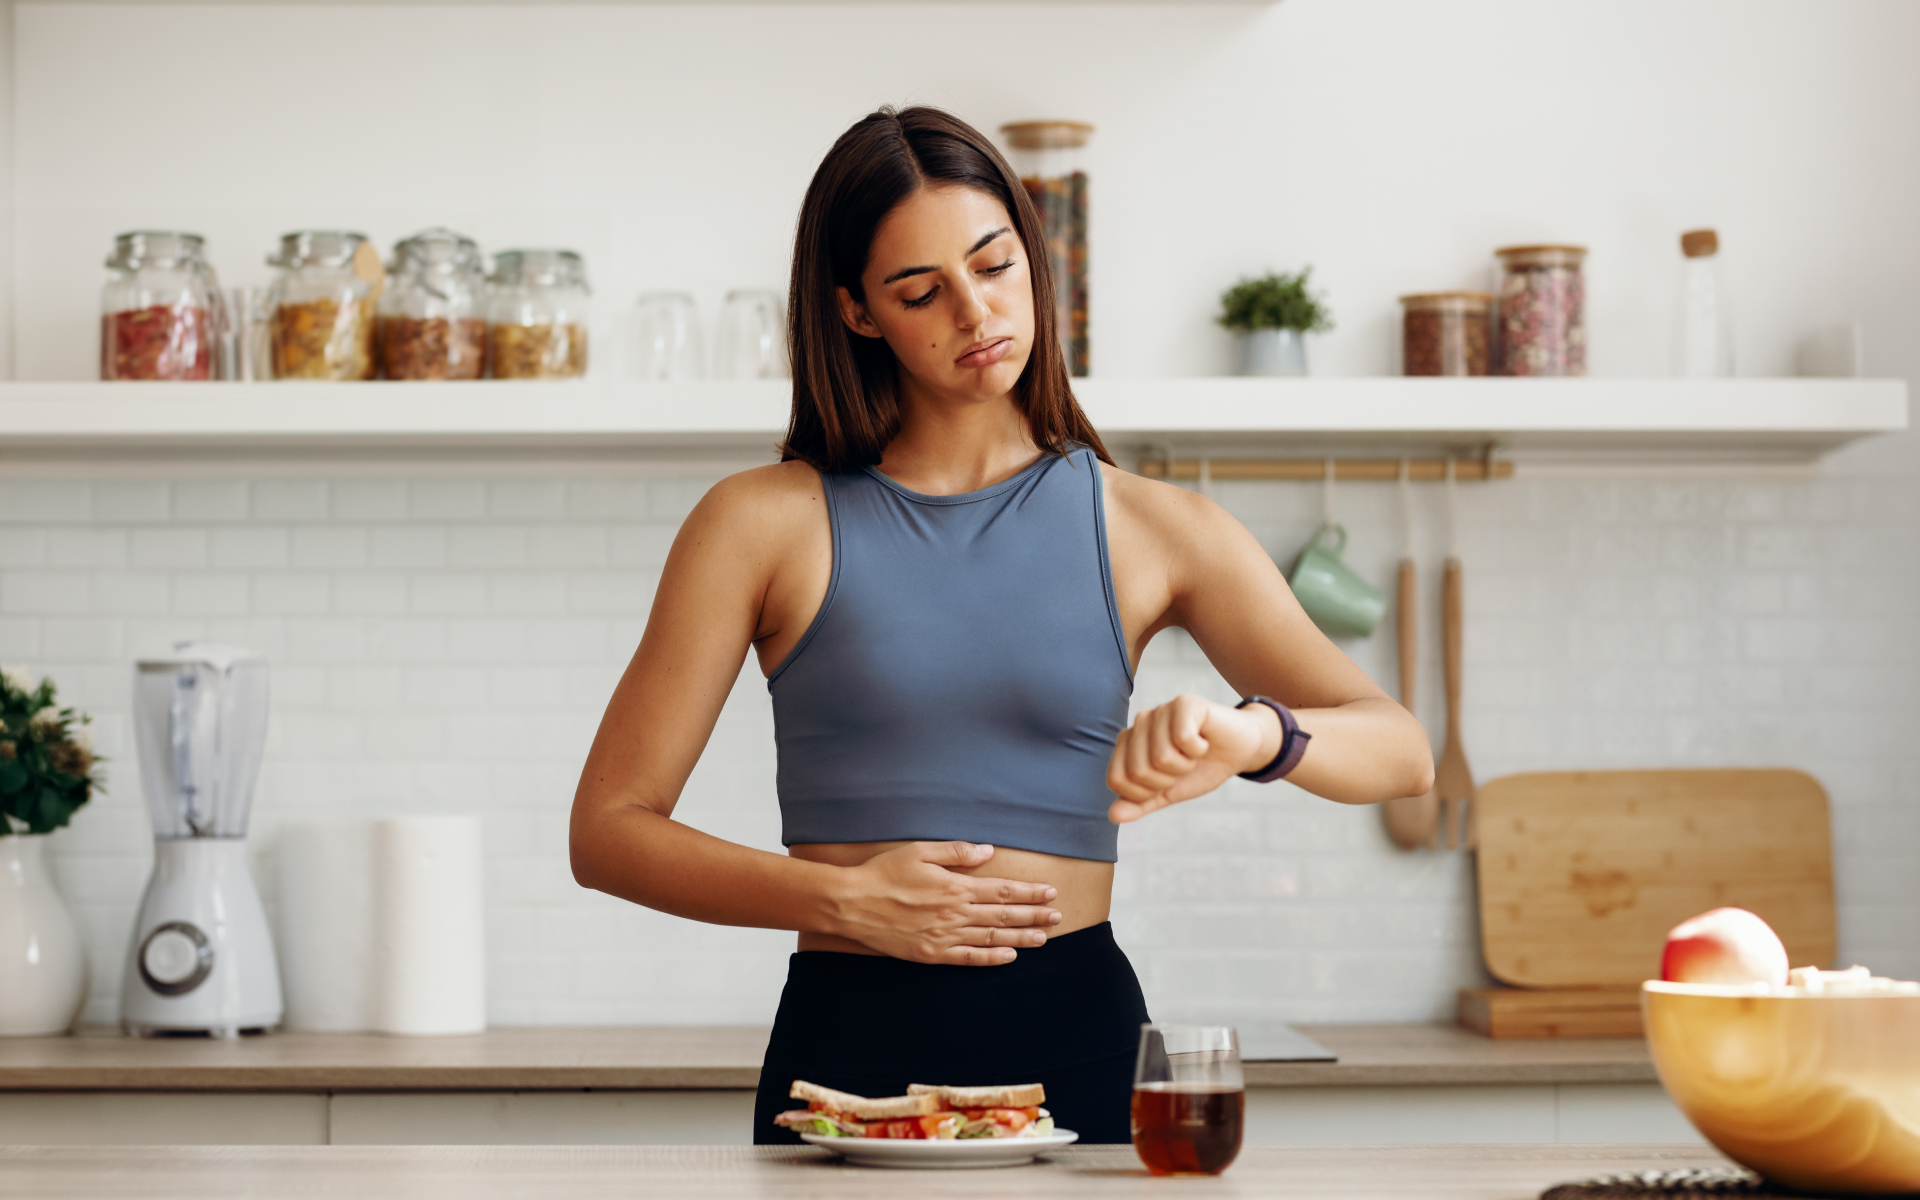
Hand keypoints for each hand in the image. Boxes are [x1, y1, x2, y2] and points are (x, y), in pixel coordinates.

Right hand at [830, 842, 1061, 965]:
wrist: (852, 903)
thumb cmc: (884, 873)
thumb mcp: (920, 851)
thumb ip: (957, 852)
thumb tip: (988, 851)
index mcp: (955, 887)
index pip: (1002, 891)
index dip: (1029, 892)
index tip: (1050, 892)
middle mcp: (955, 913)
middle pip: (1004, 916)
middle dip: (1034, 916)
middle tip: (1058, 917)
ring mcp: (944, 936)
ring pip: (991, 938)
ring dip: (1020, 938)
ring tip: (1043, 938)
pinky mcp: (931, 954)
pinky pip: (968, 958)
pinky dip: (991, 958)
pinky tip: (1009, 957)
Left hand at [1106, 694, 1278, 822]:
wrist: (1240, 750)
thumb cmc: (1202, 768)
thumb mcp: (1168, 793)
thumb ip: (1140, 803)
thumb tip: (1113, 816)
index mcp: (1128, 743)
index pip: (1117, 781)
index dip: (1145, 793)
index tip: (1166, 782)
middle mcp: (1139, 723)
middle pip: (1138, 771)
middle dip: (1168, 780)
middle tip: (1185, 765)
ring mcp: (1160, 710)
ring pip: (1161, 757)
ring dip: (1186, 765)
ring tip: (1194, 753)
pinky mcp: (1184, 703)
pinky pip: (1183, 740)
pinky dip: (1199, 750)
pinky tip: (1204, 740)